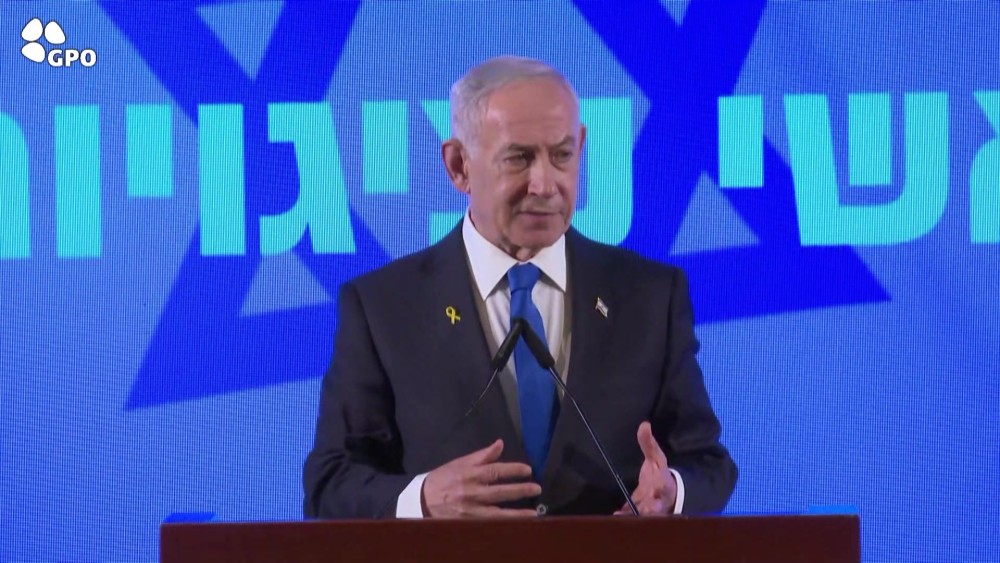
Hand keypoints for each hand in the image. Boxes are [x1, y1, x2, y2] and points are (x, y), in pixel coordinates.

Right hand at [421, 439, 541, 517]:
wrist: (422, 501)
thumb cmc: (443, 479)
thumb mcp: (460, 463)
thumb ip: (482, 455)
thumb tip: (500, 444)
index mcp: (470, 474)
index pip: (496, 471)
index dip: (513, 470)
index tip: (528, 470)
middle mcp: (471, 492)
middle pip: (500, 492)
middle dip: (521, 490)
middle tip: (537, 489)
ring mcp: (470, 510)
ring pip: (498, 513)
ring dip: (517, 513)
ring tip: (534, 514)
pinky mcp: (469, 522)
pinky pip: (490, 524)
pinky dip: (504, 524)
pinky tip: (517, 524)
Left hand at [615, 421, 676, 515]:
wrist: (666, 494)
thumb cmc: (659, 473)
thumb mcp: (656, 457)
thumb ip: (648, 443)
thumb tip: (644, 424)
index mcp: (664, 483)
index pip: (665, 484)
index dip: (662, 485)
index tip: (658, 483)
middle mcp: (659, 499)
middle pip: (657, 505)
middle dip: (652, 507)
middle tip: (646, 508)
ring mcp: (650, 509)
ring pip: (645, 515)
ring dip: (636, 515)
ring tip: (622, 515)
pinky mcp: (640, 514)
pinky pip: (632, 516)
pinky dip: (624, 516)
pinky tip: (615, 515)